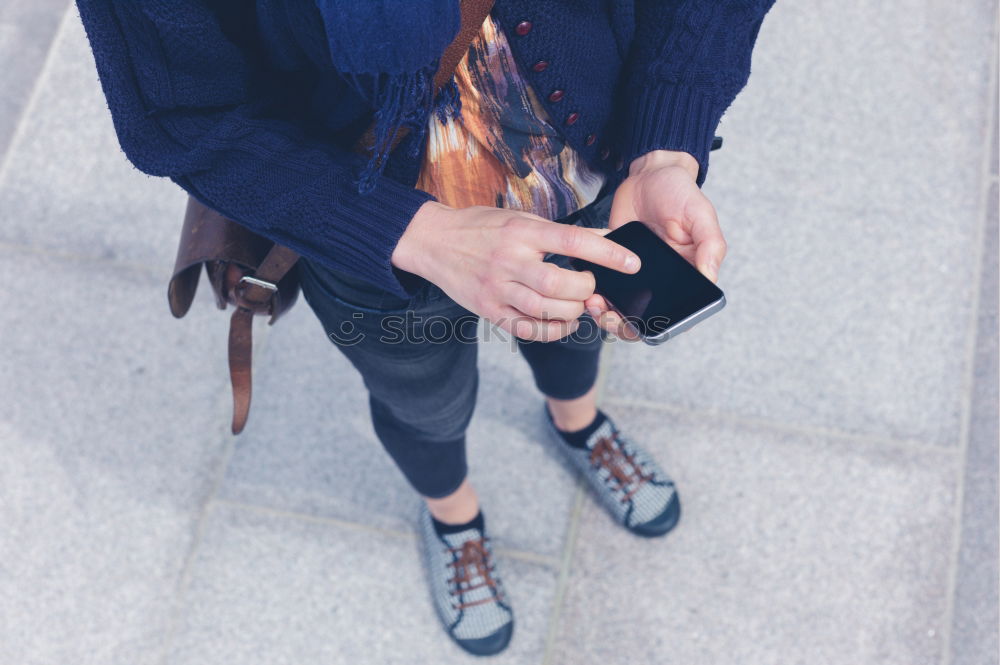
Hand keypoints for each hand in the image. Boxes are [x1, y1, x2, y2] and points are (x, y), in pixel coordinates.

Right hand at [392, 202, 639, 341]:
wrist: (433, 241)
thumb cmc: (483, 227)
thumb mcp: (521, 219)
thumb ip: (561, 233)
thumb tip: (606, 240)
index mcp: (521, 232)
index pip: (572, 242)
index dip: (607, 254)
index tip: (632, 263)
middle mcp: (509, 260)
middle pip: (559, 284)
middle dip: (585, 290)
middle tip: (590, 286)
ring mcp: (496, 288)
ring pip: (544, 310)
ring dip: (571, 312)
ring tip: (577, 304)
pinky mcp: (488, 310)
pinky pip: (527, 329)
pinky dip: (552, 331)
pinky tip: (562, 323)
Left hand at [586, 149, 726, 338]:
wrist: (649, 173)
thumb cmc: (680, 193)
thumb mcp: (700, 215)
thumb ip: (710, 245)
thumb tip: (710, 278)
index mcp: (686, 275)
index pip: (675, 314)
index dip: (658, 327)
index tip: (641, 325)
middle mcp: (661, 281)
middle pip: (643, 318)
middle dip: (624, 326)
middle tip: (608, 318)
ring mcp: (634, 274)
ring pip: (619, 308)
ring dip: (605, 313)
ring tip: (594, 304)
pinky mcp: (611, 263)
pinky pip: (601, 285)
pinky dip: (592, 292)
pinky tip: (585, 286)